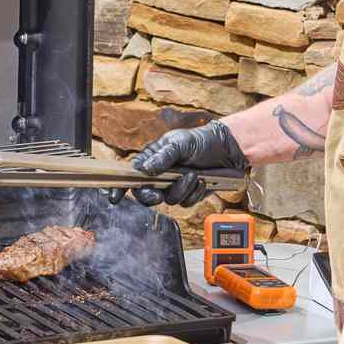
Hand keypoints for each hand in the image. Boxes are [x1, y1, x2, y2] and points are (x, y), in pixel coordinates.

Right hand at [119, 121, 249, 207]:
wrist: (228, 150)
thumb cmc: (202, 140)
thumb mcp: (180, 143)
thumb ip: (162, 157)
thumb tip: (145, 169)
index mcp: (152, 158)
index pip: (132, 175)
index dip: (121, 187)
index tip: (115, 197)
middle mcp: (161, 174)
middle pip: (146, 194)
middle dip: (153, 195)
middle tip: (160, 193)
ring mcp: (174, 185)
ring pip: (169, 200)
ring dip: (183, 189)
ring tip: (195, 175)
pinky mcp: (189, 194)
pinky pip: (186, 203)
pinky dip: (195, 193)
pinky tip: (203, 181)